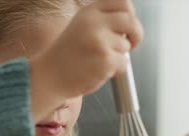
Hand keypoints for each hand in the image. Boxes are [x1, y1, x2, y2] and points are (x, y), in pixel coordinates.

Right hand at [30, 0, 143, 121]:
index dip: (130, 13)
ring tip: (98, 60)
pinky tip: (99, 70)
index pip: (122, 2)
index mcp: (89, 12)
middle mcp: (94, 23)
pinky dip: (116, 70)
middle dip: (136, 34)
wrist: (51, 76)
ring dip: (119, 55)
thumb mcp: (82, 26)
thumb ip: (103, 20)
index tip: (127, 24)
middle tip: (131, 43)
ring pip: (126, 46)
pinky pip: (123, 63)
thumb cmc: (67, 55)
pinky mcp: (105, 60)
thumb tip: (130, 21)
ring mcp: (100, 41)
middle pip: (131, 21)